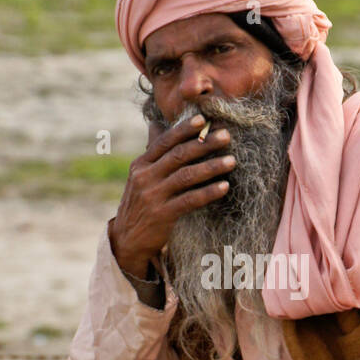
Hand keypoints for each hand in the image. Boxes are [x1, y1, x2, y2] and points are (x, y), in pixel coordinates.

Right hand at [109, 114, 235, 277]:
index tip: (203, 119)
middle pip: (178, 155)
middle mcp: (145, 177)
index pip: (164, 142)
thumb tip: (156, 123)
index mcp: (140, 165)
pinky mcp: (162, 215)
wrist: (127, 240)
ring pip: (186, 176)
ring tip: (232, 161)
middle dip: (204, 144)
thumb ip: (153, 154)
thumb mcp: (140, 177)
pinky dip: (208, 193)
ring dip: (211, 167)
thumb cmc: (141, 204)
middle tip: (226, 136)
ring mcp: (153, 196)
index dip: (184, 129)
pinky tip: (224, 187)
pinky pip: (190, 200)